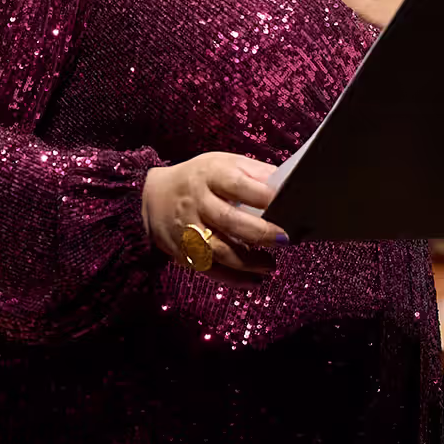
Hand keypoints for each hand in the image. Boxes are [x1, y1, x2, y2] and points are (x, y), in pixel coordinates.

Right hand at [142, 154, 285, 276]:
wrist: (153, 196)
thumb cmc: (201, 178)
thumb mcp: (225, 163)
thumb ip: (257, 174)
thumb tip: (290, 187)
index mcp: (210, 175)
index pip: (238, 185)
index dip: (265, 196)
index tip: (289, 205)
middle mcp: (196, 201)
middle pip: (229, 220)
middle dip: (260, 233)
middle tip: (285, 239)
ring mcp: (187, 229)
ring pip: (219, 250)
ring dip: (248, 262)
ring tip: (271, 265)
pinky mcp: (183, 252)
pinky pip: (210, 269)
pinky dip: (234, 279)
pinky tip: (254, 280)